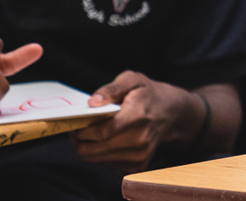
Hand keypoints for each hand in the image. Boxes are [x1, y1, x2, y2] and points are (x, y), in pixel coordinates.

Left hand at [73, 71, 202, 171]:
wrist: (171, 112)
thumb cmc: (147, 94)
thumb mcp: (132, 80)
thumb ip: (111, 89)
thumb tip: (92, 103)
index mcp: (137, 116)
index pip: (100, 132)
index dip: (80, 130)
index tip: (74, 123)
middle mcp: (140, 139)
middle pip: (92, 149)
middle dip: (78, 140)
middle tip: (78, 128)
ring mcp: (140, 155)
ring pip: (95, 158)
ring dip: (87, 147)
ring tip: (91, 132)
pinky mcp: (138, 166)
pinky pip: (105, 164)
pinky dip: (99, 153)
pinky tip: (106, 140)